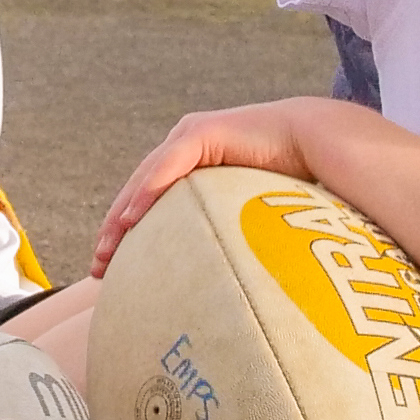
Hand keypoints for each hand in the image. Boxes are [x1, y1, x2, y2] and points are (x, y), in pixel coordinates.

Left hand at [93, 99, 339, 274]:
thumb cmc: (294, 183)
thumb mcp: (248, 215)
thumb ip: (229, 237)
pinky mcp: (204, 132)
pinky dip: (149, 192)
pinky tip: (133, 219)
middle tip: (98, 268)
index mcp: (194, 167)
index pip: (150, 202)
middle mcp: (186, 148)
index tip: (112, 272)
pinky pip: (169, 165)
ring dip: (123, 216)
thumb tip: (225, 287)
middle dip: (115, 231)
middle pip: (138, 193)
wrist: (321, 144)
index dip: (128, 235)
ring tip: (107, 250)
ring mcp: (192, 137)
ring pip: (145, 180)